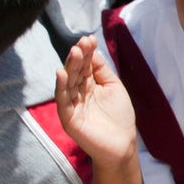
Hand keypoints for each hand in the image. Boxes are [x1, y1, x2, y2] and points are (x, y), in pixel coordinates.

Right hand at [55, 35, 137, 165]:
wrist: (122, 145)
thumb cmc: (120, 117)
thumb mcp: (113, 87)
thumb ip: (102, 70)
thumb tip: (92, 51)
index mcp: (89, 85)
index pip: (84, 65)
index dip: (86, 52)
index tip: (89, 39)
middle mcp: (78, 93)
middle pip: (75, 71)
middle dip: (78, 57)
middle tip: (82, 44)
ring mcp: (72, 105)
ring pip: (67, 82)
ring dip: (69, 67)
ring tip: (74, 52)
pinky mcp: (68, 118)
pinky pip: (62, 101)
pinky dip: (61, 87)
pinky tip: (62, 73)